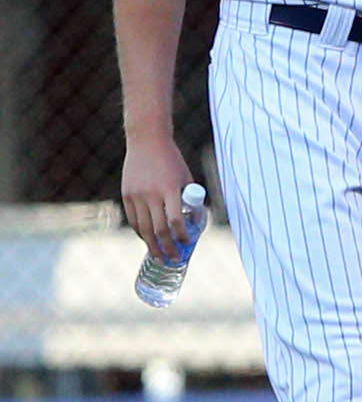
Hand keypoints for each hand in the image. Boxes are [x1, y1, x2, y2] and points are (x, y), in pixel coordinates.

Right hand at [121, 137, 196, 259]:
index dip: (181, 235)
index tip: (187, 243)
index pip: (175, 220)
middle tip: (173, 259)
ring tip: (159, 256)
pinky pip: (133, 219)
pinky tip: (147, 239)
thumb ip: (188, 198)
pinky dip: (140, 232)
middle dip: (166, 247)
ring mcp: (136, 195)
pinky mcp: (126, 194)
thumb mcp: (185, 177)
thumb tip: (195, 221)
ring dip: (151, 245)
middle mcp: (151, 193)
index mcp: (170, 188)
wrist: (147, 141)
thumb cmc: (172, 161)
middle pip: (158, 229)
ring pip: (143, 228)